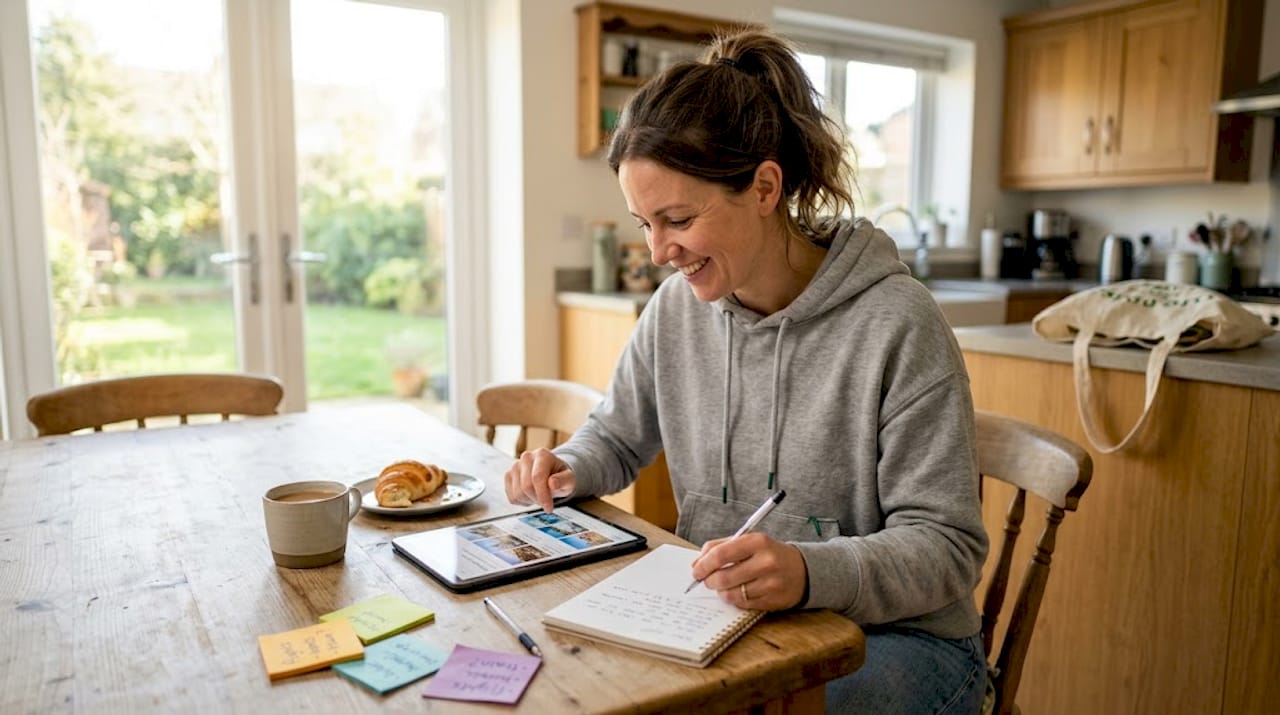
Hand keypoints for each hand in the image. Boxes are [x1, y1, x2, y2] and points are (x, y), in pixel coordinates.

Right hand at [503, 448, 575, 511]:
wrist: (552, 474)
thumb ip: (564, 480)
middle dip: (537, 499)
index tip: (549, 507)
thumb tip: (552, 483)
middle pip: (526, 486)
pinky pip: (512, 497)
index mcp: (542, 455)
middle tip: (546, 501)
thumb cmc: (560, 476)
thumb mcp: (569, 479)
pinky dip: (523, 502)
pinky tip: (531, 496)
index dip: (542, 495)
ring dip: (530, 501)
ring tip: (539, 496)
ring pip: (518, 493)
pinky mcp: (508, 476)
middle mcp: (526, 457)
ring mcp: (515, 466)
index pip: (537, 477)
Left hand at [690, 532, 807, 610]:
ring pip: (730, 594)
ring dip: (721, 591)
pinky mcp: (772, 601)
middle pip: (723, 577)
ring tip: (724, 585)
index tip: (696, 570)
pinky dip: (734, 599)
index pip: (721, 554)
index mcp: (758, 542)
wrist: (803, 570)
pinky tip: (738, 591)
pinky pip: (742, 604)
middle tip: (707, 580)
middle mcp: (766, 562)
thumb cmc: (768, 554)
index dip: (703, 564)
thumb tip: (697, 563)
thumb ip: (721, 547)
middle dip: (709, 581)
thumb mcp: (749, 541)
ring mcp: (770, 583)